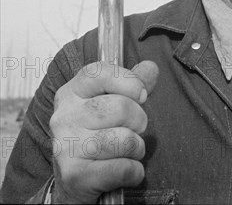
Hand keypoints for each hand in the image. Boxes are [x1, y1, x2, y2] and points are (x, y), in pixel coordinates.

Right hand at [49, 60, 158, 203]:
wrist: (76, 180)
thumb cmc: (98, 133)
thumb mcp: (113, 100)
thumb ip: (133, 82)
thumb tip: (151, 67)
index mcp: (72, 92)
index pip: (102, 72)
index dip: (130, 81)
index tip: (141, 94)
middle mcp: (65, 116)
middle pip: (121, 107)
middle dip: (139, 119)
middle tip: (135, 128)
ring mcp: (66, 146)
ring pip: (124, 139)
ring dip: (137, 147)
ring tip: (129, 150)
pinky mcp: (73, 175)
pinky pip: (122, 168)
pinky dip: (134, 171)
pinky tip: (127, 170)